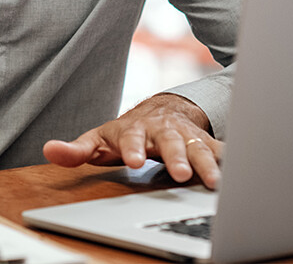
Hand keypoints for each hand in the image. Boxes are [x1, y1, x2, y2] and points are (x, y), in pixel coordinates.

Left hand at [43, 93, 221, 189]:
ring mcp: (186, 135)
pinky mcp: (205, 142)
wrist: (162, 111)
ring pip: (198, 146)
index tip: (135, 160)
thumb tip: (49, 150)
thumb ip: (77, 148)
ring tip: (216, 181)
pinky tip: (243, 170)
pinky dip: (231, 158)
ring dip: (207, 162)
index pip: (132, 138)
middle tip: (182, 175)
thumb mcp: (100, 139)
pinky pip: (220, 149)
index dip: (133, 148)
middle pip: (170, 142)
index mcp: (135, 130)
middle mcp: (163, 130)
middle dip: (177, 157)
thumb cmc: (127, 131)